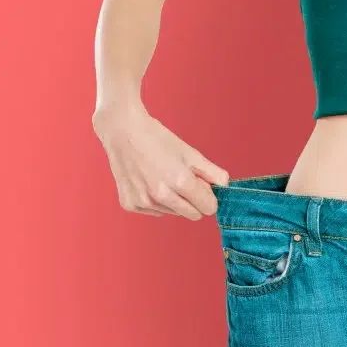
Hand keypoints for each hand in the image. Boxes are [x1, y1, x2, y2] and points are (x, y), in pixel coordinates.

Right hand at [93, 103, 229, 219]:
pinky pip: (154, 212)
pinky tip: (147, 181)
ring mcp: (144, 202)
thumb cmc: (157, 138)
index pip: (208, 208)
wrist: (122, 131)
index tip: (202, 187)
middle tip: (183, 181)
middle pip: (193, 215)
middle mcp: (161, 195)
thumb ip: (212, 172)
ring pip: (173, 213)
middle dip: (194, 202)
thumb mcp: (190, 152)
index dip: (208, 197)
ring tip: (162, 177)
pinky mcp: (130, 204)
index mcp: (180, 181)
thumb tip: (224, 186)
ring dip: (173, 200)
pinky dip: (155, 201)